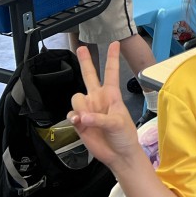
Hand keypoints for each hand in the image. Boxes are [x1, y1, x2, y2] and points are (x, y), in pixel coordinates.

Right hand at [68, 43, 145, 169]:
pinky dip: (74, 119)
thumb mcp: (118, 124)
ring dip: (80, 107)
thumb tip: (81, 117)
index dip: (112, 58)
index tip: (114, 43)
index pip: (112, 72)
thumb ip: (100, 119)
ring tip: (89, 119)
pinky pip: (71, 114)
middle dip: (86, 62)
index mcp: (112, 95)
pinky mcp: (79, 122)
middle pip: (89, 76)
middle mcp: (98, 98)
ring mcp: (88, 109)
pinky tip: (80, 124)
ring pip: (76, 98)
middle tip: (81, 47)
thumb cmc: (124, 135)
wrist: (117, 153)